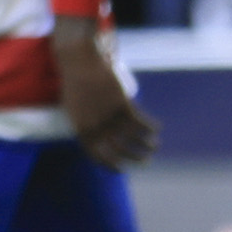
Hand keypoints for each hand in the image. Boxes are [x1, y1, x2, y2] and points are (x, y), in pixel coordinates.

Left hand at [53, 20, 157, 170]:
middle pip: (120, 151)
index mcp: (81, 130)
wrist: (79, 61)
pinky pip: (140, 122)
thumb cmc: (75, 83)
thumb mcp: (73, 108)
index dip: (110, 165)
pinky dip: (151, 126)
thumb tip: (97, 139)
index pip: (97, 156)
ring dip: (147, 145)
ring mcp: (109, 116)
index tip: (122, 169)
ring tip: (154, 146)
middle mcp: (96, 127)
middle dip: (135, 159)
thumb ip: (84, 125)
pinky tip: (157, 128)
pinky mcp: (122, 104)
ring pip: (134, 138)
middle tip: (146, 161)